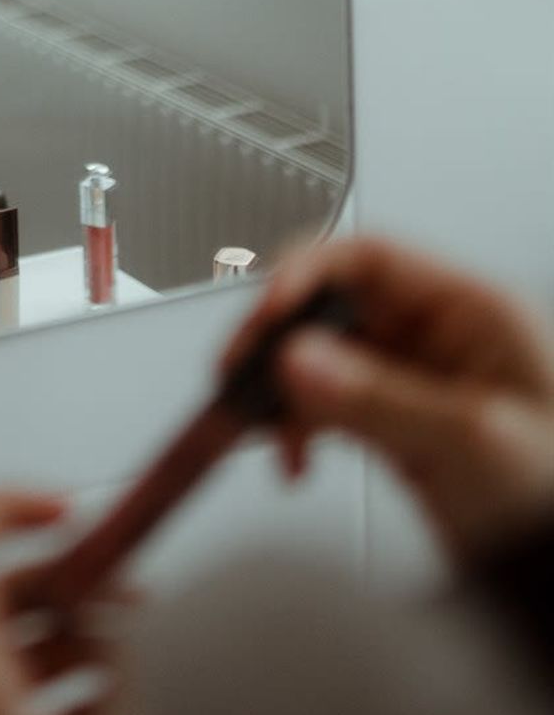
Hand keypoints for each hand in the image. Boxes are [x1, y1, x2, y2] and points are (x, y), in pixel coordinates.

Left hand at [0, 493, 124, 714]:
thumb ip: (127, 664)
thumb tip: (124, 607)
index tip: (63, 507)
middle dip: (67, 582)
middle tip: (134, 591)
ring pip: (13, 655)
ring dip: (80, 637)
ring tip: (149, 655)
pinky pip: (23, 706)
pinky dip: (74, 687)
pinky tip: (133, 709)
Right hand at [229, 234, 553, 564]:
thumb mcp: (473, 441)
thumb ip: (381, 399)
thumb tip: (300, 358)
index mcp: (472, 313)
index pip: (371, 258)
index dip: (309, 271)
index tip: (269, 312)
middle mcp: (440, 339)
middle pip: (335, 305)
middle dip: (280, 336)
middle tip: (241, 369)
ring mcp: (416, 384)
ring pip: (321, 358)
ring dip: (281, 388)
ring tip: (257, 423)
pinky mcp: (399, 430)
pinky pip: (328, 408)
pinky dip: (298, 428)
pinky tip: (292, 456)